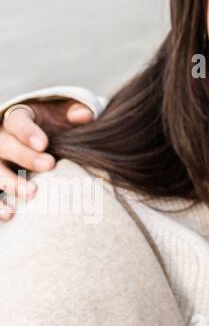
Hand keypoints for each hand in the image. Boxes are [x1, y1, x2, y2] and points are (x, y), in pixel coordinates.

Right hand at [0, 99, 94, 218]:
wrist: (48, 142)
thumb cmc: (58, 125)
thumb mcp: (66, 114)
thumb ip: (77, 111)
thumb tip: (83, 116)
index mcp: (18, 118)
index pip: (17, 122)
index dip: (28, 133)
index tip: (44, 144)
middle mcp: (2, 138)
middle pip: (3, 145)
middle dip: (24, 156)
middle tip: (49, 165)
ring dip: (9, 182)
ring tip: (31, 193)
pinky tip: (11, 213)